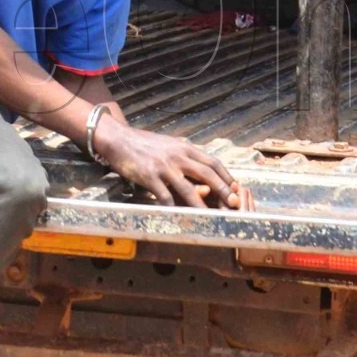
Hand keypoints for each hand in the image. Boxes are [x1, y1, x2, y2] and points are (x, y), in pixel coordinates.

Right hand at [94, 116, 247, 208]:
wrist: (119, 139)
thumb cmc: (145, 144)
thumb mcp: (170, 146)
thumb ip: (185, 157)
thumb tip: (203, 172)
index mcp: (185, 148)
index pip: (213, 162)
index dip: (227, 176)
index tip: (237, 189)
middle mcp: (178, 156)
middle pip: (207, 174)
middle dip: (223, 190)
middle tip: (234, 203)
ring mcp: (164, 167)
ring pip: (188, 188)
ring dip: (202, 204)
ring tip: (211, 217)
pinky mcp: (149, 176)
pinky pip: (164, 195)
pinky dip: (173, 208)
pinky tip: (178, 217)